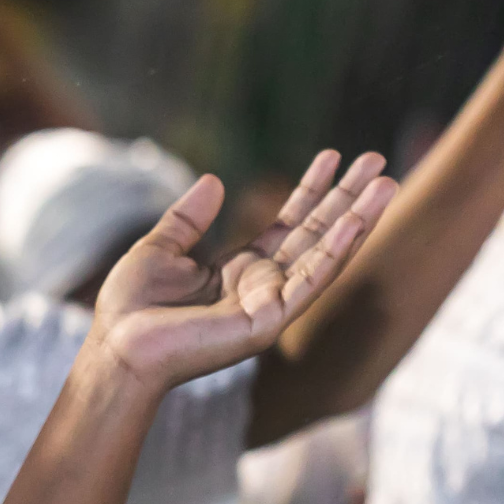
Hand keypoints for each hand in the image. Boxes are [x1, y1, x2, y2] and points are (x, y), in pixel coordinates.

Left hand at [90, 151, 397, 388]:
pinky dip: (335, 252)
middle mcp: (263, 286)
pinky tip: (356, 223)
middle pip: (317, 235)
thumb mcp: (158, 249)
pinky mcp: (268, 323)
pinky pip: (309, 283)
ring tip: (386, 184)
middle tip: (378, 161)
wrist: (117, 347)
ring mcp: (270, 305)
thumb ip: (187, 218)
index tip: (334, 156)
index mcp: (240, 269)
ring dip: (358, 220)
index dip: (311, 190)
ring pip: (325, 256)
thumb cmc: (131, 308)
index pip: (289, 224)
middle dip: (348, 199)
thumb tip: (214, 181)